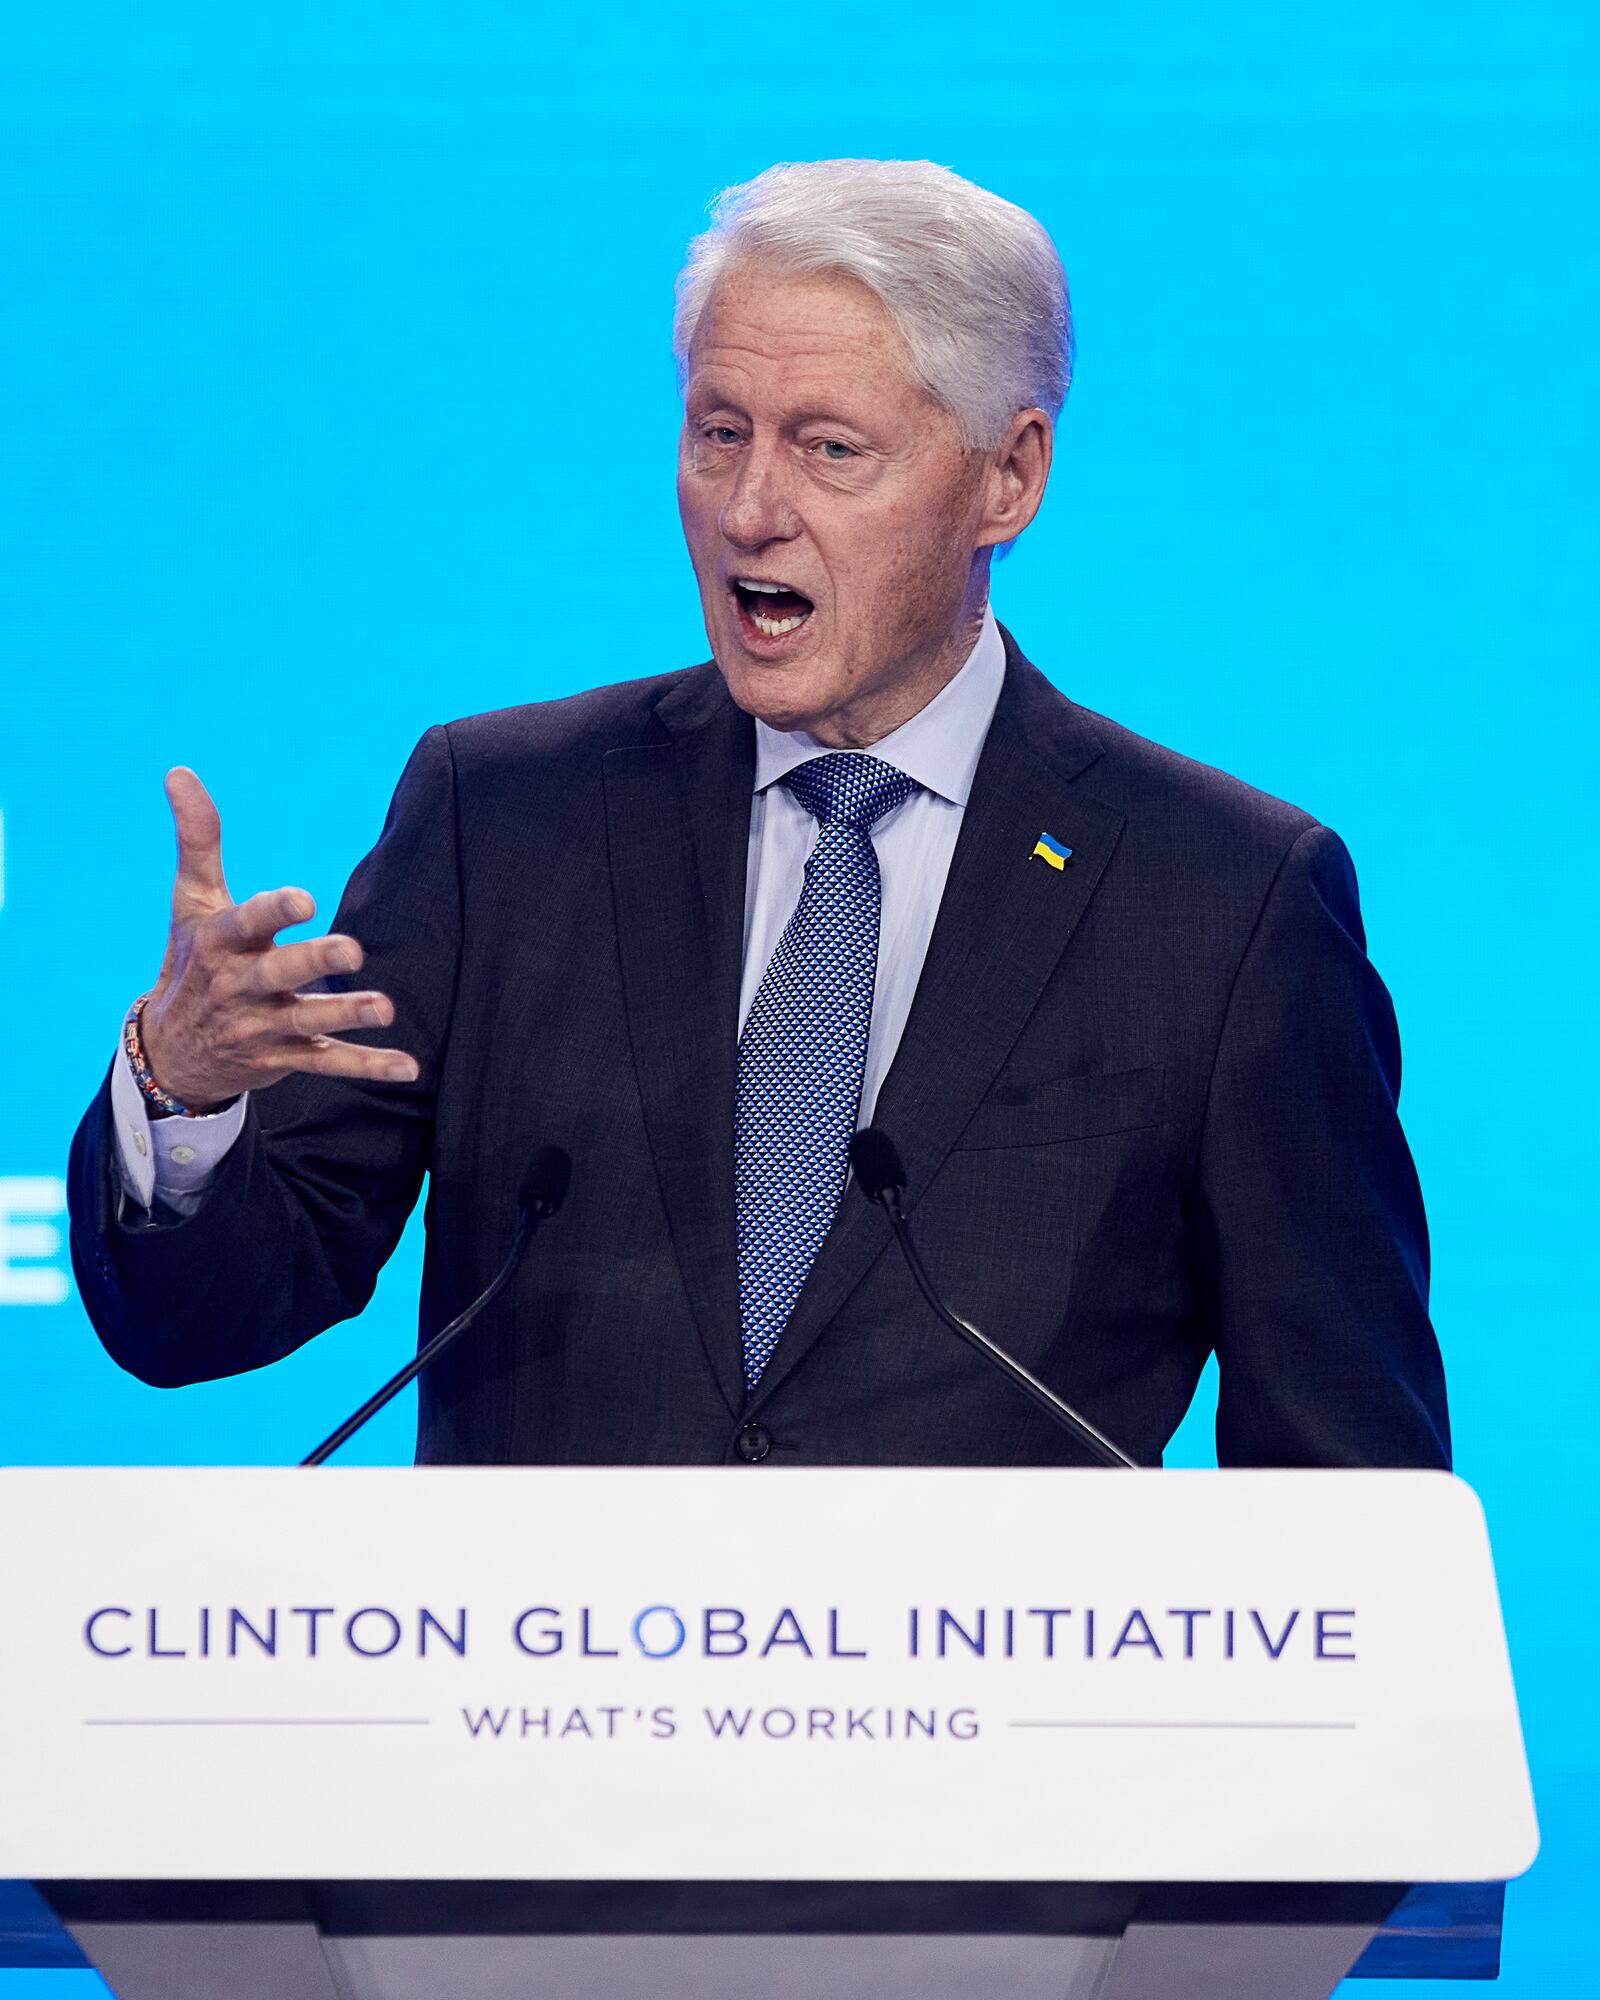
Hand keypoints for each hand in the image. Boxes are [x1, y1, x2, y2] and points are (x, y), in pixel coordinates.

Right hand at [139, 768, 420, 1112]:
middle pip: (279, 972)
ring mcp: (262, 1026)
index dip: (274, 912)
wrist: (171, 1052)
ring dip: (346, 1014)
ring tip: (385, 1008)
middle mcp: (239, 986)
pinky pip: (329, 1064)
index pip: (246, 922)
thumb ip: (198, 839)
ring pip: (308, 1022)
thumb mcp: (191, 902)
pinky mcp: (286, 1059)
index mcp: (220, 942)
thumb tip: (179, 770)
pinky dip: (369, 1066)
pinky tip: (409, 1068)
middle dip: (314, 962)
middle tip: (353, 951)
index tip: (304, 900)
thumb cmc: (193, 960)